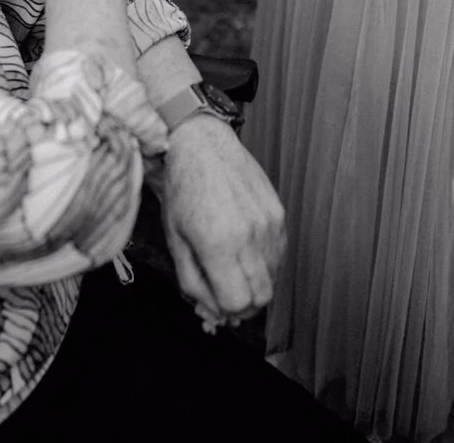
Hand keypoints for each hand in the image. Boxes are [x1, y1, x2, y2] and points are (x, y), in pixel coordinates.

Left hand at [161, 114, 285, 323]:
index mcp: (218, 244)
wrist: (202, 143)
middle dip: (243, 304)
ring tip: (233, 266)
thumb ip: (192, 281)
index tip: (214, 301)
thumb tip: (212, 311)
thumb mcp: (174, 239)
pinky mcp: (278, 212)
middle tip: (226, 292)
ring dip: (255, 282)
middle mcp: (249, 236)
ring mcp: (268, 223)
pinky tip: (245, 248)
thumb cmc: (182, 188)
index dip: (225, 310)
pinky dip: (265, 262)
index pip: (237, 303)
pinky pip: (279, 253)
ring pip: (274, 278)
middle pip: (262, 297)